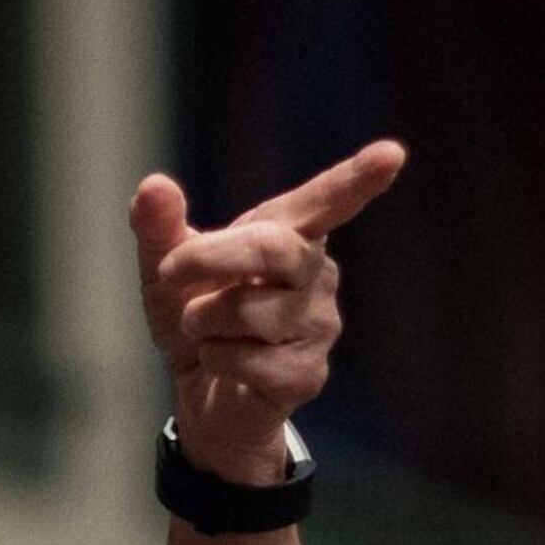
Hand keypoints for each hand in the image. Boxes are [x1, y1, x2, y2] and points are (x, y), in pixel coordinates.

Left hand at [131, 142, 406, 484]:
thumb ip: (160, 227)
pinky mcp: (308, 374)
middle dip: (210, 258)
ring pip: (248, 310)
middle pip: (274, 248)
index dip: (357, 180)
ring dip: (201, 320)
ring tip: (204, 328)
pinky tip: (222, 362)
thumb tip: (154, 186)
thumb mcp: (164, 268)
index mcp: (289, 235)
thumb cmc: (195, 315)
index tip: (390, 154)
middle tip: (170, 271)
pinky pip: (247, 360)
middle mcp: (315, 274)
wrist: (200, 391)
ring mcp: (319, 326)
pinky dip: (214, 359)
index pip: (326, 202)